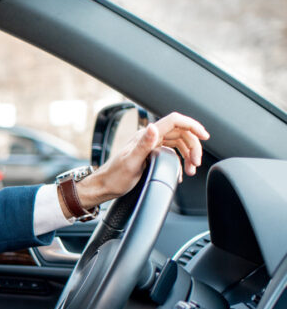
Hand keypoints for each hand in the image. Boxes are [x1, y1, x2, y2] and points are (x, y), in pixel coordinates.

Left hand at [75, 112, 209, 210]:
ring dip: (188, 155)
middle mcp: (149, 137)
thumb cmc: (114, 178)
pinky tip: (181, 172)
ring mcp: (150, 146)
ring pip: (177, 143)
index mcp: (146, 136)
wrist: (102, 187)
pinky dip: (180, 161)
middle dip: (193, 146)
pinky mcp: (150, 155)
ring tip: (191, 170)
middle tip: (196, 163)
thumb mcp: (131, 163)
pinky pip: (171, 152)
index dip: (192, 125)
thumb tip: (154, 127)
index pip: (174, 121)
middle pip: (180, 133)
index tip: (205, 136)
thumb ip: (143, 145)